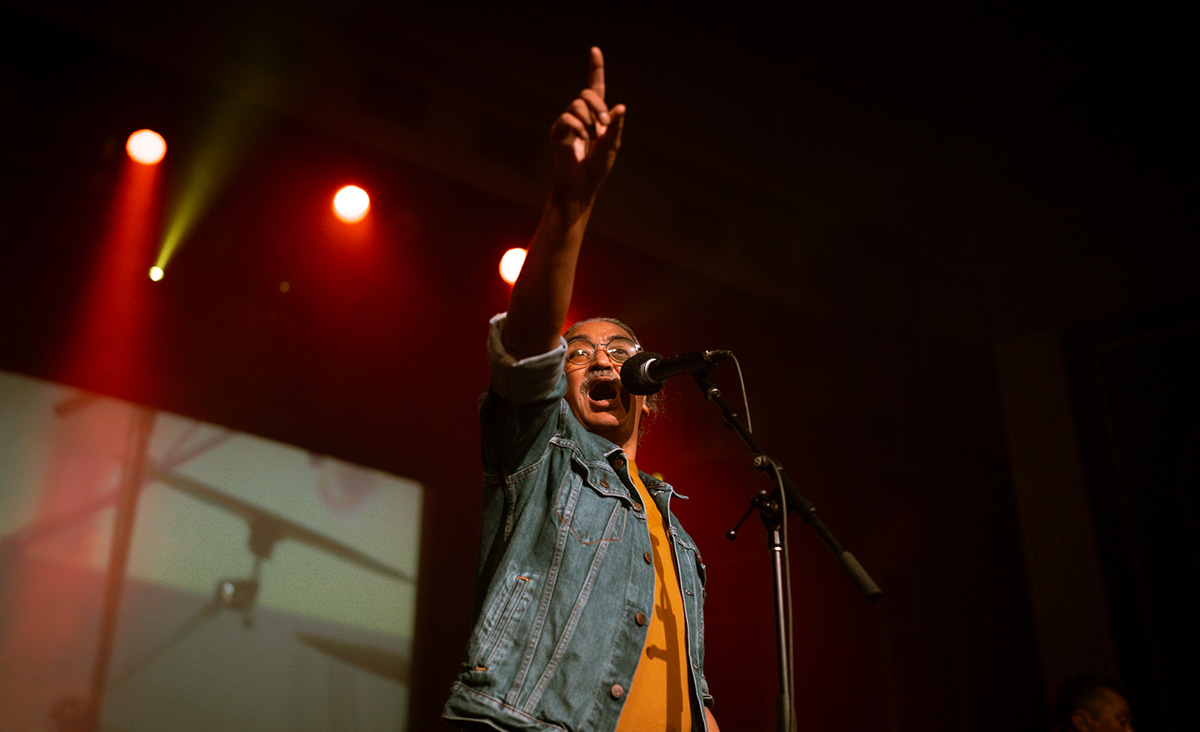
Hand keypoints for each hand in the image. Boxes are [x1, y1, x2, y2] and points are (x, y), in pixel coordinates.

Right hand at [549, 47, 625, 202]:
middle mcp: (579, 114)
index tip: (595, 50)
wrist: (582, 184)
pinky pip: (567, 120)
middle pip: (586, 94)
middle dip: (598, 107)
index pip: (595, 86)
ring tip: (593, 138)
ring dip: (589, 121)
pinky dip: (579, 129)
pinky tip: (583, 140)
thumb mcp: (612, 144)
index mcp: (595, 114)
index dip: (595, 68)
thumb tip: (621, 107)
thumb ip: (615, 126)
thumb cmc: (598, 166)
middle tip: (604, 125)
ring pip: (576, 105)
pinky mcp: (556, 132)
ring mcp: (566, 122)